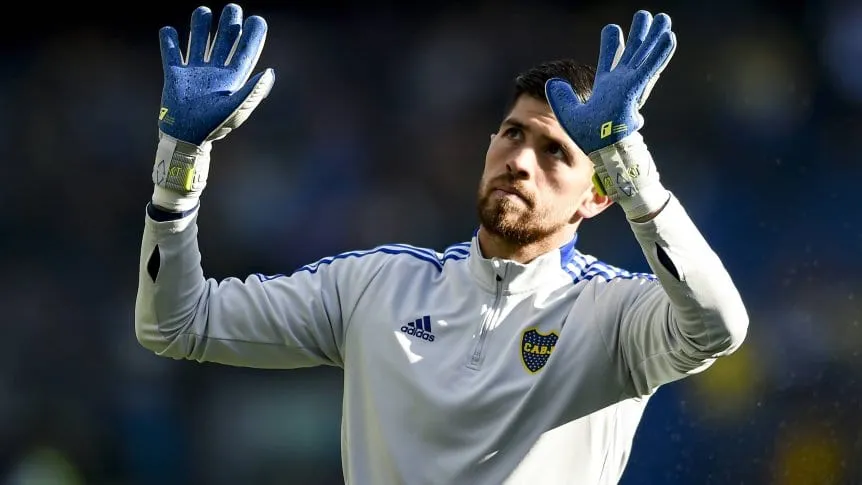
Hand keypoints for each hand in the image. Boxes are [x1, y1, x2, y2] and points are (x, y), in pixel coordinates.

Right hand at [151, 3, 273, 211]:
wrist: (186, 138)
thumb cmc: (214, 127)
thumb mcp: (236, 109)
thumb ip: (253, 91)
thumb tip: (270, 72)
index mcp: (233, 78)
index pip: (246, 51)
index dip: (253, 36)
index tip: (257, 20)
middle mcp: (215, 72)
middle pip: (225, 41)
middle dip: (229, 24)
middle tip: (232, 9)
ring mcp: (195, 72)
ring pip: (199, 41)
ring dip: (201, 26)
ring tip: (203, 11)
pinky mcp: (174, 75)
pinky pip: (171, 53)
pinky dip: (169, 41)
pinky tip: (169, 31)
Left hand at [545, 11, 674, 154]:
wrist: (603, 149)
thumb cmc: (591, 136)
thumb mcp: (569, 114)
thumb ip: (561, 97)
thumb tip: (552, 82)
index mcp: (608, 87)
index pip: (610, 59)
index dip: (611, 44)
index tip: (613, 29)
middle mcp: (622, 83)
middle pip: (633, 53)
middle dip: (639, 35)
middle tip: (645, 16)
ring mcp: (631, 84)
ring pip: (645, 56)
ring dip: (654, 37)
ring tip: (663, 19)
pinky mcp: (636, 87)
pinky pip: (649, 68)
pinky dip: (659, 53)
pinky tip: (669, 37)